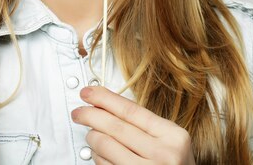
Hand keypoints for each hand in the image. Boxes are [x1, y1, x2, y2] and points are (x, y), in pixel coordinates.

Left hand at [71, 86, 195, 164]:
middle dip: (90, 116)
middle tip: (78, 112)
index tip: (89, 93)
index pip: (131, 110)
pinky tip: (100, 155)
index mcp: (173, 136)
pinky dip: (98, 158)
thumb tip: (105, 107)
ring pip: (106, 146)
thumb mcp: (170, 142)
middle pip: (115, 126)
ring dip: (93, 139)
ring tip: (92, 137)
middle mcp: (163, 154)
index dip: (105, 99)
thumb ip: (144, 125)